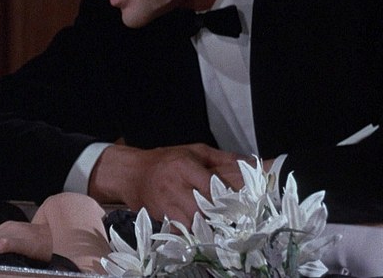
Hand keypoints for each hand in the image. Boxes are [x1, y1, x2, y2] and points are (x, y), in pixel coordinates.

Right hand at [89, 143, 245, 225]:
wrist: (132, 173)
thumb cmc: (166, 160)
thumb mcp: (193, 151)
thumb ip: (221, 158)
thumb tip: (250, 163)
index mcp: (184, 166)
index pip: (211, 187)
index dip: (227, 198)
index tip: (240, 204)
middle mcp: (173, 185)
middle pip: (202, 209)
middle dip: (217, 216)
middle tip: (229, 218)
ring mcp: (164, 203)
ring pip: (191, 223)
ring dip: (204, 226)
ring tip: (214, 224)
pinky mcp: (158, 216)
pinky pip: (178, 231)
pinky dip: (189, 232)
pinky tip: (197, 228)